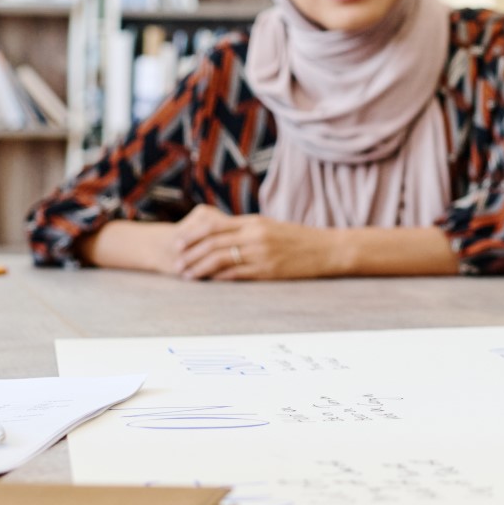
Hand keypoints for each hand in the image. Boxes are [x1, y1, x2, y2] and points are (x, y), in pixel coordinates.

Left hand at [170, 209, 340, 281]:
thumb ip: (246, 230)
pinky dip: (218, 278)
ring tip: (187, 274)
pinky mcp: (267, 271)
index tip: (178, 243)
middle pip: (212, 243)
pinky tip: (208, 281)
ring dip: (199, 268)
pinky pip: (236, 274)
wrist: (327, 249)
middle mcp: (254, 236)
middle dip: (190, 254)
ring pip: (220, 259)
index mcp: (254, 222)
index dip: (192, 235)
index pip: (214, 226)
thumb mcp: (270, 227)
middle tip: (176, 262)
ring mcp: (260, 254)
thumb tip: (220, 236)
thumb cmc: (298, 239)